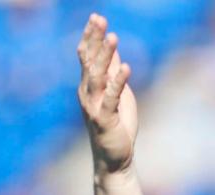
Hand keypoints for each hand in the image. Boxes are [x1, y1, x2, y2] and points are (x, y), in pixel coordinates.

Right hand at [77, 14, 136, 174]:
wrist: (116, 157)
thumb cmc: (117, 125)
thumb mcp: (117, 94)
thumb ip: (113, 73)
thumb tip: (113, 51)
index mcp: (89, 86)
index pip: (87, 56)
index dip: (91, 37)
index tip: (97, 17)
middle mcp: (87, 93)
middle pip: (89, 61)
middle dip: (95, 39)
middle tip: (100, 19)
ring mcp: (94, 105)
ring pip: (97, 76)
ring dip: (105, 56)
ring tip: (114, 37)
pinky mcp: (104, 119)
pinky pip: (111, 97)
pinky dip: (118, 82)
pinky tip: (126, 67)